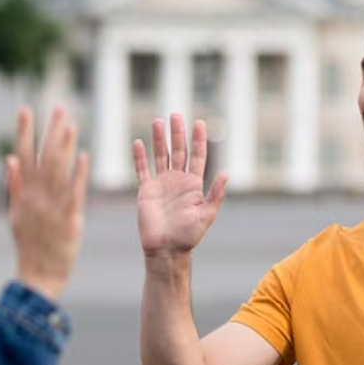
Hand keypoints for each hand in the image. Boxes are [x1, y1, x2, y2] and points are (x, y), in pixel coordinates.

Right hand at [6, 105, 89, 301]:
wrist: (39, 275)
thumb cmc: (29, 246)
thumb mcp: (15, 215)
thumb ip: (13, 186)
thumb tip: (9, 158)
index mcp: (23, 195)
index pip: (23, 157)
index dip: (24, 133)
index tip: (26, 110)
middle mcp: (36, 198)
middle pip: (44, 158)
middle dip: (50, 132)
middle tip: (59, 108)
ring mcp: (53, 208)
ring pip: (59, 172)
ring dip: (65, 147)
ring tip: (71, 124)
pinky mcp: (70, 220)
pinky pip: (75, 193)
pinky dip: (79, 174)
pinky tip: (83, 156)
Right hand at [133, 113, 227, 257]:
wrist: (165, 250)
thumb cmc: (188, 236)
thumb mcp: (206, 215)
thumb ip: (215, 194)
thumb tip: (226, 174)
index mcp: (193, 185)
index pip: (198, 157)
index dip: (199, 140)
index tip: (199, 123)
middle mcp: (177, 181)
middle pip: (178, 151)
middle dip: (177, 133)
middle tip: (175, 114)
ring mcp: (161, 185)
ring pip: (160, 156)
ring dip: (159, 139)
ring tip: (157, 121)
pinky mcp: (146, 191)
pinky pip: (142, 170)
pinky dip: (139, 157)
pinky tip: (138, 143)